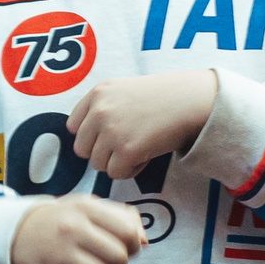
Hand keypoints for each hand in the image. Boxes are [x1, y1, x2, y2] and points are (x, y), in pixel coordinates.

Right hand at [10, 196, 144, 263]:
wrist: (19, 233)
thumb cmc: (65, 220)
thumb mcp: (90, 207)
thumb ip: (124, 217)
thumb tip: (145, 241)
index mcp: (86, 207)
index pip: (128, 232)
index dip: (134, 244)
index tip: (126, 245)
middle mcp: (72, 228)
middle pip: (119, 258)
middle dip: (120, 263)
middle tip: (109, 259)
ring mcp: (59, 253)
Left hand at [67, 70, 217, 179]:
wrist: (191, 101)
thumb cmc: (163, 97)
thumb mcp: (124, 90)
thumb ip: (102, 108)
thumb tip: (86, 139)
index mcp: (98, 93)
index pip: (73, 127)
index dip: (91, 136)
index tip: (109, 137)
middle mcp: (99, 111)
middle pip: (82, 149)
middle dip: (102, 153)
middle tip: (125, 146)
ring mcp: (111, 131)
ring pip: (98, 164)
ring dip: (117, 162)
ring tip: (139, 148)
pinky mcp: (126, 150)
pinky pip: (116, 173)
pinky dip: (131, 170)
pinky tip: (146, 155)